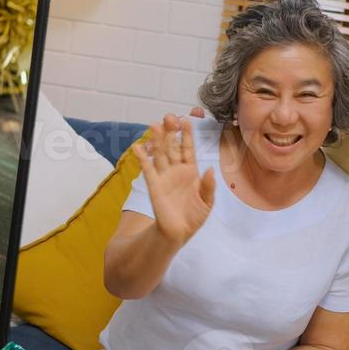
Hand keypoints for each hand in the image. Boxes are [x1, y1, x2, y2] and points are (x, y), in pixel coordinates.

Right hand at [134, 114, 214, 245]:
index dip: (187, 135)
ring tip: (154, 125)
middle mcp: (176, 170)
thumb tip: (210, 169)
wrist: (178, 233)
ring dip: (157, 140)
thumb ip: (209, 186)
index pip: (188, 149)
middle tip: (169, 116)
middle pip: (172, 147)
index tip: (187, 120)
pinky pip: (148, 169)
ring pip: (160, 154)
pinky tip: (138, 147)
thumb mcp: (207, 202)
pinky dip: (143, 158)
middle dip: (171, 132)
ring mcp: (164, 176)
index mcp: (191, 171)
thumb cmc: (193, 216)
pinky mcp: (154, 186)